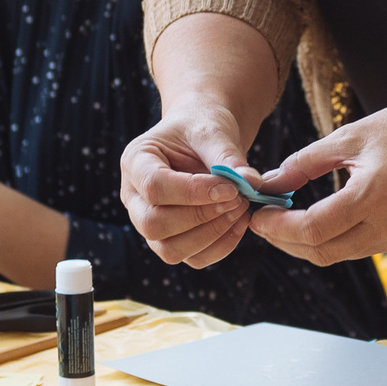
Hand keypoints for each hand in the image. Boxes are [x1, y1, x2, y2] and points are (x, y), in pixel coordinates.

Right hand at [119, 107, 256, 267]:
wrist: (203, 138)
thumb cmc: (202, 127)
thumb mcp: (213, 130)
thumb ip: (228, 156)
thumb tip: (251, 183)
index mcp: (136, 161)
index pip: (154, 187)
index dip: (193, 192)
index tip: (230, 187)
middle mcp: (134, 197)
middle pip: (153, 224)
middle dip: (200, 216)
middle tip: (238, 199)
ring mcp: (150, 222)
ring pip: (170, 249)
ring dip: (211, 234)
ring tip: (241, 209)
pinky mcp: (172, 240)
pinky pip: (193, 258)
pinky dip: (220, 246)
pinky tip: (240, 222)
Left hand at [246, 96, 386, 265]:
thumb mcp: (348, 137)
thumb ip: (304, 164)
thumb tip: (268, 185)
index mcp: (375, 195)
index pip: (313, 229)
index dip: (278, 228)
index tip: (258, 215)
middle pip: (322, 252)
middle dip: (286, 241)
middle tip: (264, 221)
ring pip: (339, 254)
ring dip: (307, 242)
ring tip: (285, 219)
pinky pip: (359, 248)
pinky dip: (333, 238)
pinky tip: (318, 219)